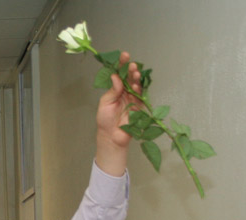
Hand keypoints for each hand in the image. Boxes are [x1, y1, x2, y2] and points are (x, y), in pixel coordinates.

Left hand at [94, 51, 141, 175]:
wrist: (111, 137)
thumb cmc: (105, 120)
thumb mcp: (105, 103)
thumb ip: (112, 91)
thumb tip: (115, 77)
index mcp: (115, 89)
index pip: (119, 74)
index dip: (122, 65)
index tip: (124, 55)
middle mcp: (125, 92)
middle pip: (129, 77)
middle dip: (131, 69)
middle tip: (131, 64)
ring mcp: (132, 99)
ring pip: (136, 85)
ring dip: (136, 78)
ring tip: (135, 71)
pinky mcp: (139, 107)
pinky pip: (141, 96)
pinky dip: (140, 89)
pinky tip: (137, 84)